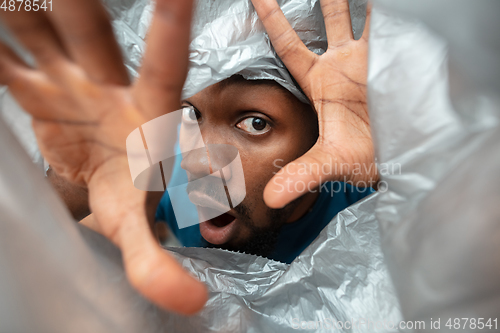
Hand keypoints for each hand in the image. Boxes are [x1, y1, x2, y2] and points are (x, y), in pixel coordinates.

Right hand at [0, 0, 206, 313]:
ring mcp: (70, 78)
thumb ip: (156, 261)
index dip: (170, 33)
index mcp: (146, 113)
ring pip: (42, 30)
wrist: (99, 173)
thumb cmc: (127, 192)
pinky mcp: (37, 84)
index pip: (164, 69)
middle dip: (72, 2)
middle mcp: (110, 85)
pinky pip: (8, 57)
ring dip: (25, 8)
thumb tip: (189, 304)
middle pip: (89, 32)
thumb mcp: (135, 224)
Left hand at [251, 0, 376, 207]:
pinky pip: (388, 20)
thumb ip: (300, 175)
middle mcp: (341, 62)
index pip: (287, 43)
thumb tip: (268, 200)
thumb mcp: (330, 162)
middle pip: (324, 17)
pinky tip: (391, 0)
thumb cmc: (365, 158)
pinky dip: (385, 7)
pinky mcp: (394, 53)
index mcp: (319, 80)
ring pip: (355, 13)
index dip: (271, 19)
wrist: (402, 158)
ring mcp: (368, 56)